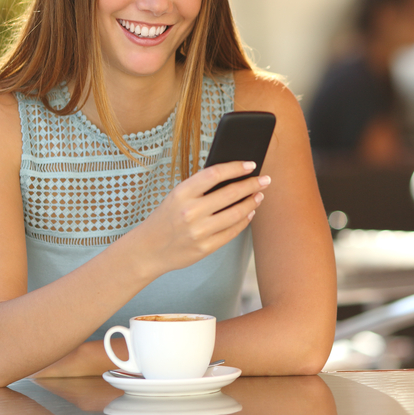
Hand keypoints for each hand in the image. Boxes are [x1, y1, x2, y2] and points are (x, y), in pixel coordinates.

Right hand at [135, 161, 269, 273]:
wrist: (148, 249)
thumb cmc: (166, 217)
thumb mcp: (176, 196)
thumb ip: (200, 187)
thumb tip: (234, 176)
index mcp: (182, 193)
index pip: (215, 174)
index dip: (236, 167)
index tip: (251, 164)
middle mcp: (190, 211)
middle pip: (231, 193)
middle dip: (252, 185)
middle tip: (265, 180)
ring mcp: (198, 231)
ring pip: (236, 213)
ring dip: (252, 202)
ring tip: (259, 195)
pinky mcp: (205, 247)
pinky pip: (232, 231)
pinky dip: (245, 220)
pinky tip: (250, 212)